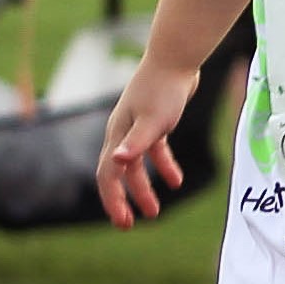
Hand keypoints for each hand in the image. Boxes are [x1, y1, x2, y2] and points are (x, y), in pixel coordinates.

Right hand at [93, 59, 202, 227]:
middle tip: (132, 224)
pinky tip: (176, 181)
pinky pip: (156, 150)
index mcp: (116, 136)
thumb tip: (117, 162)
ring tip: (155, 211)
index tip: (123, 222)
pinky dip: (164, 166)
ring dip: (145, 188)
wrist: (176, 59)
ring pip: (137, 165)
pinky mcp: (156, 121)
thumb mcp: (153, 120)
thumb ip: (137, 143)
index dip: (113, 200)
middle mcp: (122, 133)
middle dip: (124, 200)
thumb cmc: (164, 89)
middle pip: (118, 174)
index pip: (108, 175)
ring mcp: (138, 127)